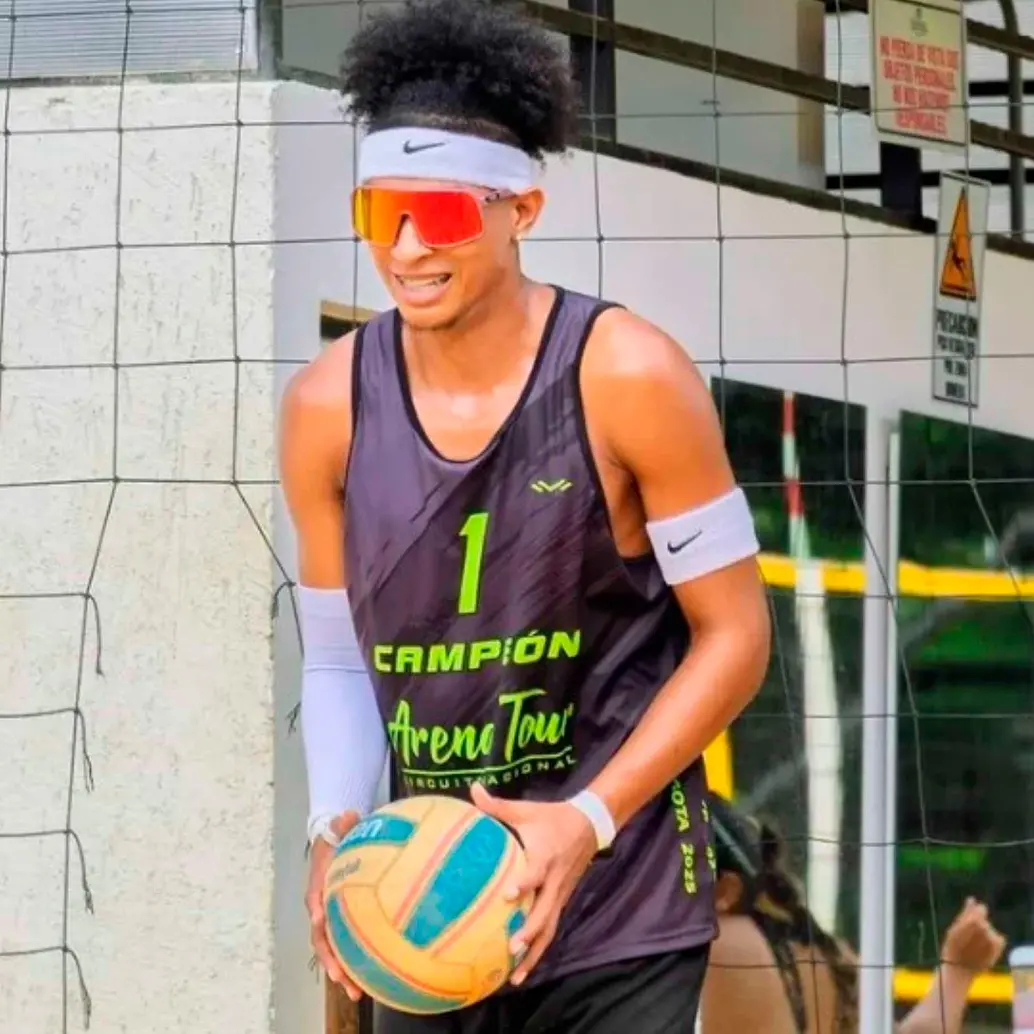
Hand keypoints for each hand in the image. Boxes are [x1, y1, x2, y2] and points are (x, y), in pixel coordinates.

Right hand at [305, 812, 363, 1001]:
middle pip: (322, 938)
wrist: (334, 846)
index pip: (315, 901)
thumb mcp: (340, 828)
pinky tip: (370, 982)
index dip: (317, 913)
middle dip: (330, 959)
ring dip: (342, 971)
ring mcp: (331, 920)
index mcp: (318, 886)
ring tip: (356, 993)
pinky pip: (348, 947)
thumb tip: (348, 812)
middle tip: (341, 978)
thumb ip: (343, 823)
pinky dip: (356, 964)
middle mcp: (321, 908)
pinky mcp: (344, 925)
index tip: (320, 923)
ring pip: (333, 950)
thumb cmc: (338, 839)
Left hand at [470, 783, 597, 986]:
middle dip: (530, 931)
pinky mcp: (561, 902)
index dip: (523, 884)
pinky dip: (538, 950)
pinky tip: (522, 968)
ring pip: (549, 930)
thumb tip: (472, 789)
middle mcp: (554, 881)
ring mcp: (560, 895)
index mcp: (545, 857)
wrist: (590, 825)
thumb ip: (497, 805)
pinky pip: (551, 929)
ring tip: (515, 976)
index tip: (508, 896)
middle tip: (511, 947)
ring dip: (534, 953)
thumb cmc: (552, 817)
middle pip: (545, 912)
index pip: (535, 873)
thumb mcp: (527, 810)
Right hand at [940, 897, 1005, 973]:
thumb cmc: (953, 947)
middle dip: (978, 925)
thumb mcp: (954, 927)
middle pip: (985, 921)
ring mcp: (993, 939)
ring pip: (990, 930)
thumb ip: (965, 913)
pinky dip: (993, 941)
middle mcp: (986, 928)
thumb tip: (972, 898)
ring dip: (985, 933)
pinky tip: (983, 948)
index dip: (975, 913)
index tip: (968, 921)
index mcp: (974, 920)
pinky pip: (998, 939)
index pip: (982, 909)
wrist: (960, 969)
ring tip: (974, 944)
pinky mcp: (999, 948)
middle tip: (968, 936)